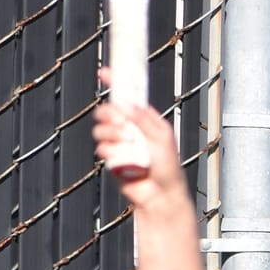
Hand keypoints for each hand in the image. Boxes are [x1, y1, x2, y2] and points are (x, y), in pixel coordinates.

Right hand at [94, 94, 189, 217]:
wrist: (159, 195)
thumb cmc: (168, 168)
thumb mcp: (161, 138)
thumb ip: (143, 120)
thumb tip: (126, 104)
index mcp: (145, 118)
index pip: (127, 96)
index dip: (115, 82)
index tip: (104, 73)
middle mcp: (130, 128)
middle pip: (109, 110)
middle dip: (110, 114)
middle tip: (121, 123)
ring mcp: (120, 143)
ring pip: (101, 128)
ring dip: (111, 134)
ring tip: (126, 145)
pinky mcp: (112, 158)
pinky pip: (101, 147)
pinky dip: (110, 151)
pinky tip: (121, 158)